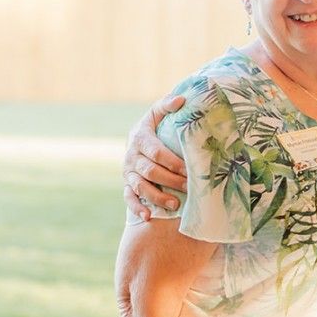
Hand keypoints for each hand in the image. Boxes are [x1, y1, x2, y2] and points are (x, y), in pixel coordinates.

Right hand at [123, 93, 188, 221]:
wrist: (138, 140)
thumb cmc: (154, 126)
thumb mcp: (157, 113)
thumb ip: (167, 105)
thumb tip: (181, 99)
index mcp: (140, 137)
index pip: (156, 152)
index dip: (173, 162)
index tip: (190, 169)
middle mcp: (132, 156)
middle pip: (150, 171)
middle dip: (170, 180)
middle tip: (189, 187)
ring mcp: (128, 172)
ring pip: (140, 186)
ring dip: (157, 196)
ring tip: (175, 204)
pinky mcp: (127, 184)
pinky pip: (129, 198)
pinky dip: (137, 208)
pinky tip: (147, 217)